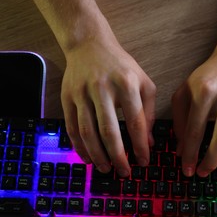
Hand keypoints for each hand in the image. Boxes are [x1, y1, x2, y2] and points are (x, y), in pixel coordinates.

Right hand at [61, 36, 155, 176]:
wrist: (89, 44)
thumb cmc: (121, 66)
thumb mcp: (143, 82)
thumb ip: (149, 111)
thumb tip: (148, 142)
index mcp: (127, 84)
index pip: (136, 122)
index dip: (140, 146)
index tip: (143, 162)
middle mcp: (103, 88)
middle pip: (109, 131)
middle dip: (118, 156)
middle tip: (124, 172)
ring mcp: (82, 93)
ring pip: (87, 131)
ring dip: (97, 155)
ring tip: (106, 169)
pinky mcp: (67, 97)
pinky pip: (71, 127)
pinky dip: (79, 146)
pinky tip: (87, 157)